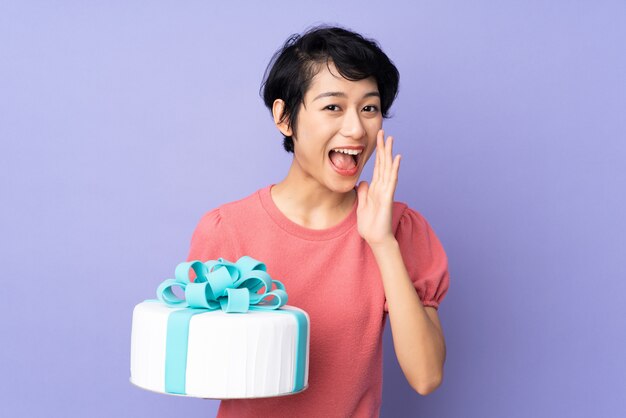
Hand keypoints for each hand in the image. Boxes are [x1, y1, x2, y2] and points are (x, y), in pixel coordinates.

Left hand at [356, 129, 400, 246]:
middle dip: (383, 148)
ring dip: (389, 153)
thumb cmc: (370, 225)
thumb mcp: (362, 205)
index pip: (377, 167)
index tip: (377, 140)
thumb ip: (364, 193)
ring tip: (390, 139)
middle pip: (383, 164)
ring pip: (388, 168)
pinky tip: (396, 158)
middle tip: (383, 132)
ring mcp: (386, 191)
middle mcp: (382, 187)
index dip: (377, 154)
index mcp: (375, 188)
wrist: (375, 239)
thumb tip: (363, 182)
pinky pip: (391, 180)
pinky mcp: (387, 197)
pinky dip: (394, 169)